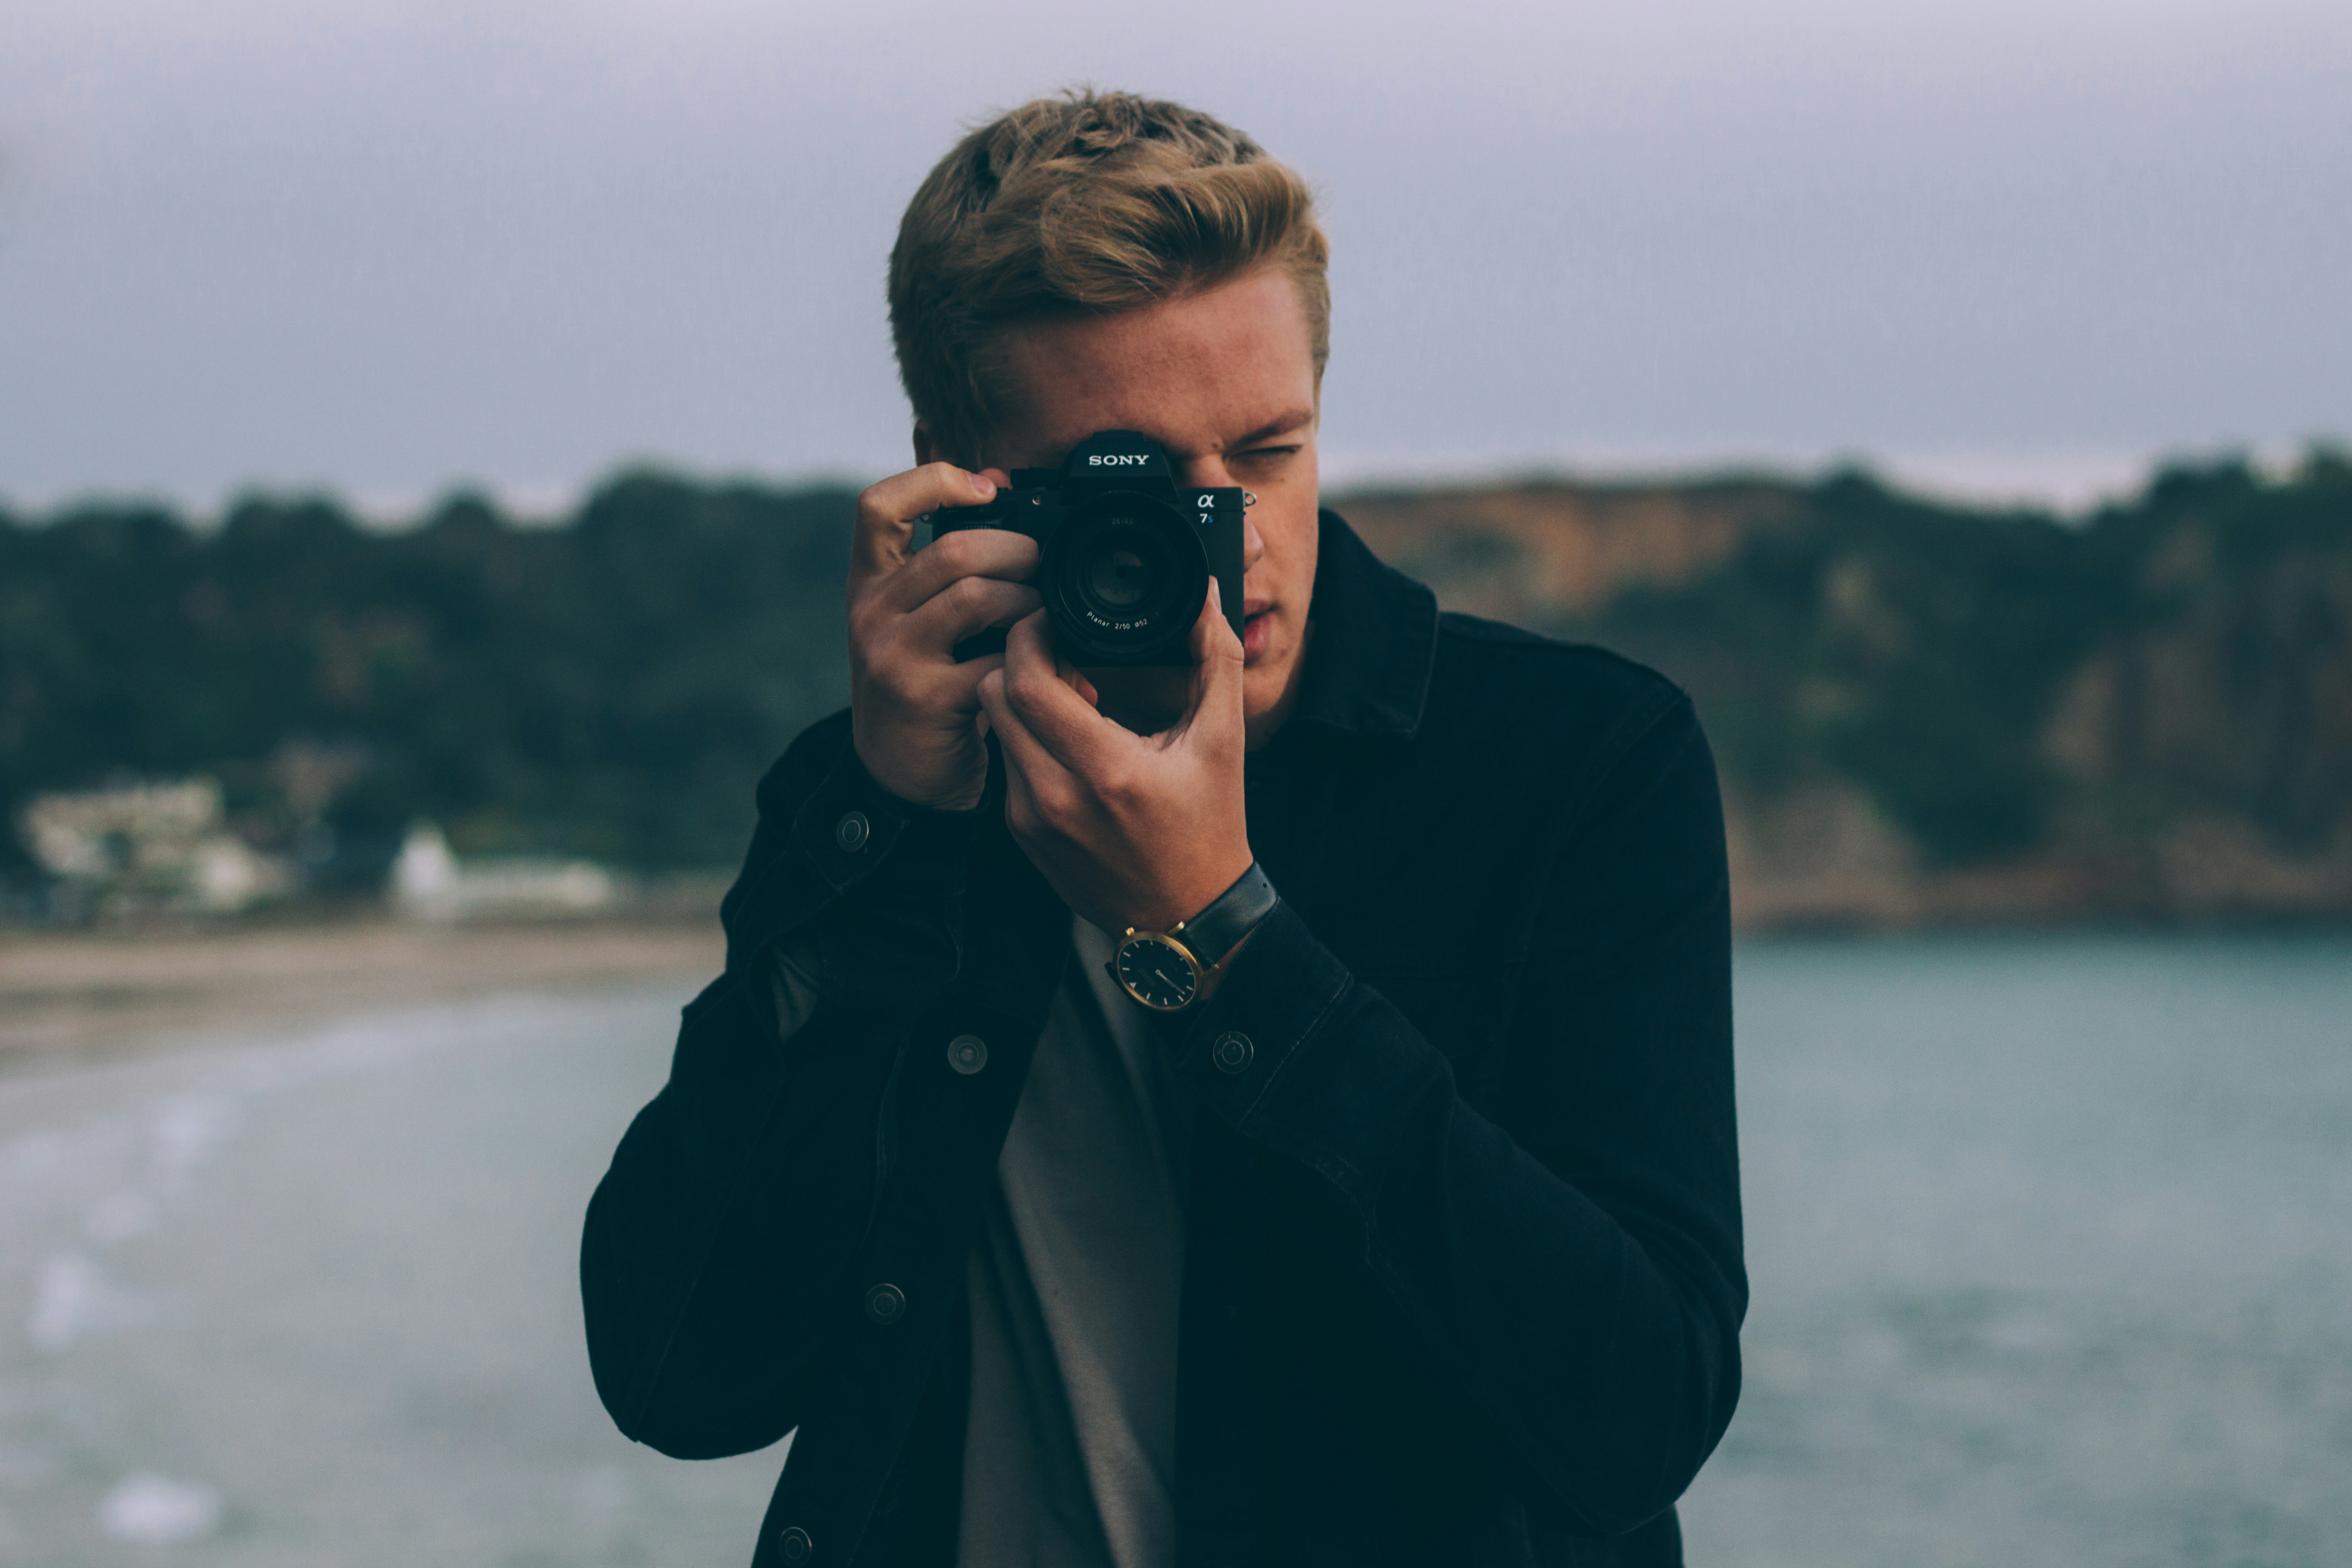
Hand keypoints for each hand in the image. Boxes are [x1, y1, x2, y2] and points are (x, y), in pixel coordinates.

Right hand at [848, 463, 1038, 808]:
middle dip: (1018, 551)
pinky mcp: (923, 698)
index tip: (986, 488)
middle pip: (952, 551)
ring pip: (977, 598)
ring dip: (1028, 603)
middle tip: (1044, 568)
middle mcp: (872, 613)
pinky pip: (994, 660)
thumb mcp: (921, 616)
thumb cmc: (925, 682)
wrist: (899, 773)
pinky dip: (1030, 660)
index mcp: (871, 582)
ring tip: (1045, 618)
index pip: (878, 507)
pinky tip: (1045, 668)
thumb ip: (948, 560)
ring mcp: (892, 656)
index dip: (933, 481)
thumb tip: (998, 480)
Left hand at [977, 584, 1253, 932]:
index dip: (1028, 636)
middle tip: (1059, 653)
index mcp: (1106, 770)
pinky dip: (1027, 741)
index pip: (1027, 681)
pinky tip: (1068, 744)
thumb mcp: (1222, 741)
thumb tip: (1204, 598)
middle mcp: (1056, 797)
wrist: (1187, 916)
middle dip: (1019, 661)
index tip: (1051, 619)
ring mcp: (1031, 820)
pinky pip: (1006, 765)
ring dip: (1022, 702)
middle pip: (996, 697)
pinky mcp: (1022, 836)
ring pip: (997, 730)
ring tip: (1072, 698)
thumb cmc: (1207, 828)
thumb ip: (1215, 660)